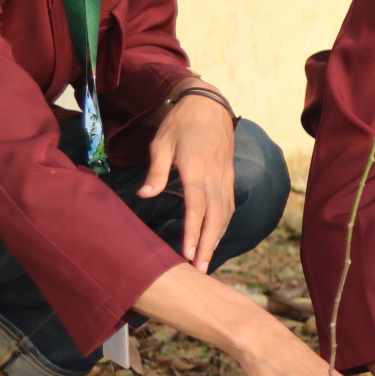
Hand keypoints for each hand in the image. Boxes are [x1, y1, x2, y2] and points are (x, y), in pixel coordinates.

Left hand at [142, 83, 235, 270]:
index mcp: (196, 170)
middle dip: (209, 246)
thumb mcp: (162, 142)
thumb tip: (145, 195)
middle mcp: (215, 178)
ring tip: (207, 261)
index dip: (193, 233)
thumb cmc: (180, 123)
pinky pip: (229, 206)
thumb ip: (156, 171)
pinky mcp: (228, 178)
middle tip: (201, 270)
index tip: (189, 254)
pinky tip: (215, 236)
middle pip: (215, 218)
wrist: (209, 105)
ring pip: (225, 215)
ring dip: (217, 239)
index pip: (196, 209)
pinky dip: (223, 225)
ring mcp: (225, 178)